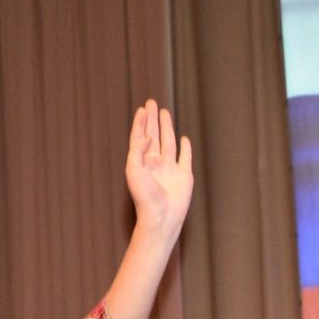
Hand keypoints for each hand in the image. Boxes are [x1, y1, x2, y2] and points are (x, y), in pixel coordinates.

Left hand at [125, 99, 193, 235]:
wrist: (161, 216)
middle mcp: (155, 163)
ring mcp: (170, 169)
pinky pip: (185, 157)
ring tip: (164, 111)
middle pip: (154, 135)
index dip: (140, 123)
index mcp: (141, 162)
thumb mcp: (133, 170)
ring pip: (168, 142)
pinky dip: (185, 147)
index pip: (139, 138)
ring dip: (166, 127)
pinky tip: (184, 138)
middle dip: (152, 119)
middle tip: (151, 102)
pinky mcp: (184, 175)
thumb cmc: (144, 196)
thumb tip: (146, 136)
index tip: (142, 109)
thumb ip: (138, 150)